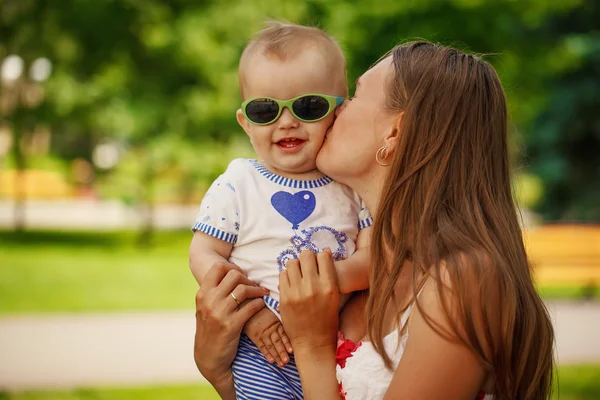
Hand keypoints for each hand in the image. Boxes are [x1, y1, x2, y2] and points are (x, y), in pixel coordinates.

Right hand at [194, 261, 267, 388]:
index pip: (218, 267)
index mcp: (202, 294)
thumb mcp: (204, 308)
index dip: (233, 267)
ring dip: (257, 290)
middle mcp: (209, 301)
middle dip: (247, 278)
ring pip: (243, 289)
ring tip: (262, 293)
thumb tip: (232, 273)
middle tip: (254, 285)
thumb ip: (214, 291)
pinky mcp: (231, 326)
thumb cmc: (210, 329)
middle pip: (234, 275)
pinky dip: (259, 303)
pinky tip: (261, 304)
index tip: (241, 276)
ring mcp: (219, 314)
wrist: (208, 356)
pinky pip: (251, 307)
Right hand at [243, 308, 292, 367]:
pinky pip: (262, 347)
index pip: (284, 334)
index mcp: (277, 323)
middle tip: (287, 361)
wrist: (249, 308)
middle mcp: (271, 330)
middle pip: (278, 342)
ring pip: (271, 346)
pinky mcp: (256, 337)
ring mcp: (263, 334)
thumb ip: (283, 318)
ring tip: (281, 364)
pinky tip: (271, 360)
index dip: (288, 343)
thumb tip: (294, 319)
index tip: (292, 351)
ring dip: (276, 356)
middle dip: (283, 352)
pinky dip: (266, 354)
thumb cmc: (264, 310)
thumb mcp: (274, 311)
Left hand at [279, 249, 340, 355]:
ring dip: (295, 266)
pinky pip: (282, 275)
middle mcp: (314, 287)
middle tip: (307, 267)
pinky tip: (291, 284)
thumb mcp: (335, 297)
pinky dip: (287, 276)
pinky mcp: (284, 298)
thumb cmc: (327, 319)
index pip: (323, 256)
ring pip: (292, 262)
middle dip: (306, 259)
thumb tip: (324, 251)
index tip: (318, 264)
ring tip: (298, 275)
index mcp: (330, 286)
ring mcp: (297, 292)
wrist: (313, 343)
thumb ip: (329, 275)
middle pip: (306, 255)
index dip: (320, 257)